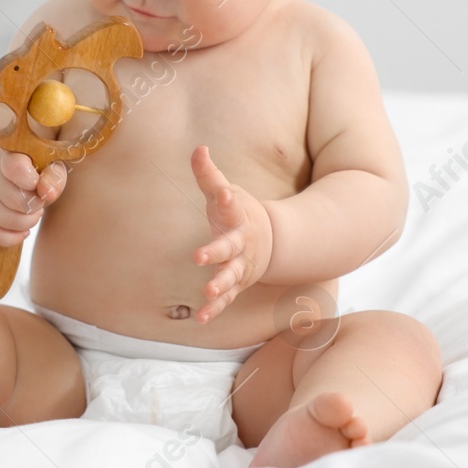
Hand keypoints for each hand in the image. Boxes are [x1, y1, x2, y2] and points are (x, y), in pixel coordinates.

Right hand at [0, 150, 66, 246]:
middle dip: (35, 206)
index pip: (14, 166)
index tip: (36, 184)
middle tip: (40, 202)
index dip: (29, 179)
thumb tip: (47, 192)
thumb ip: (54, 176)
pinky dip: (14, 237)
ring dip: (28, 222)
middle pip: (14, 200)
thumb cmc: (34, 173)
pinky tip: (24, 229)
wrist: (4, 182)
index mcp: (11, 156)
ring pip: (7, 219)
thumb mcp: (49, 167)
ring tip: (34, 214)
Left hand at [190, 145, 272, 323]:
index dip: (225, 198)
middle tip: (198, 256)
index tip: (222, 191)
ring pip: (231, 276)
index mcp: (237, 218)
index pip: (230, 206)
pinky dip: (214, 309)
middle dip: (214, 251)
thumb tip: (198, 148)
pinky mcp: (236, 284)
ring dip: (219, 284)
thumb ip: (209, 175)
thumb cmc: (238, 214)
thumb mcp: (225, 193)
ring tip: (208, 290)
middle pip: (228, 247)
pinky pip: (225, 299)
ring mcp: (240, 266)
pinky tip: (200, 318)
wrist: (270, 242)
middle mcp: (240, 244)